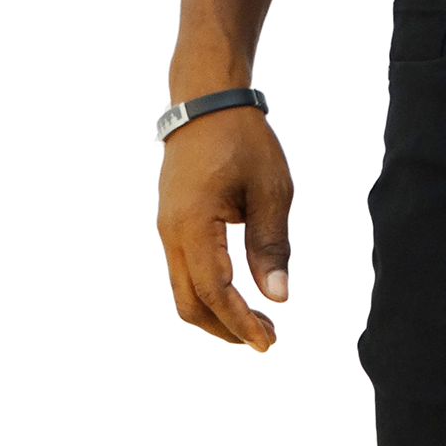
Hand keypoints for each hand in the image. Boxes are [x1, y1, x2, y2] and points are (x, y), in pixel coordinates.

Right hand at [156, 105, 292, 349]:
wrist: (205, 102)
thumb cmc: (242, 141)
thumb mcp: (270, 192)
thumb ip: (272, 246)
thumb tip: (278, 296)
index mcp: (193, 223)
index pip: (215, 291)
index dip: (241, 323)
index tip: (268, 343)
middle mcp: (171, 232)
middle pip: (190, 303)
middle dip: (228, 329)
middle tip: (269, 339)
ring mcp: (167, 229)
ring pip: (183, 292)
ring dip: (219, 315)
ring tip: (260, 323)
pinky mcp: (172, 225)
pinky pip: (183, 273)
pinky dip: (210, 295)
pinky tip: (241, 297)